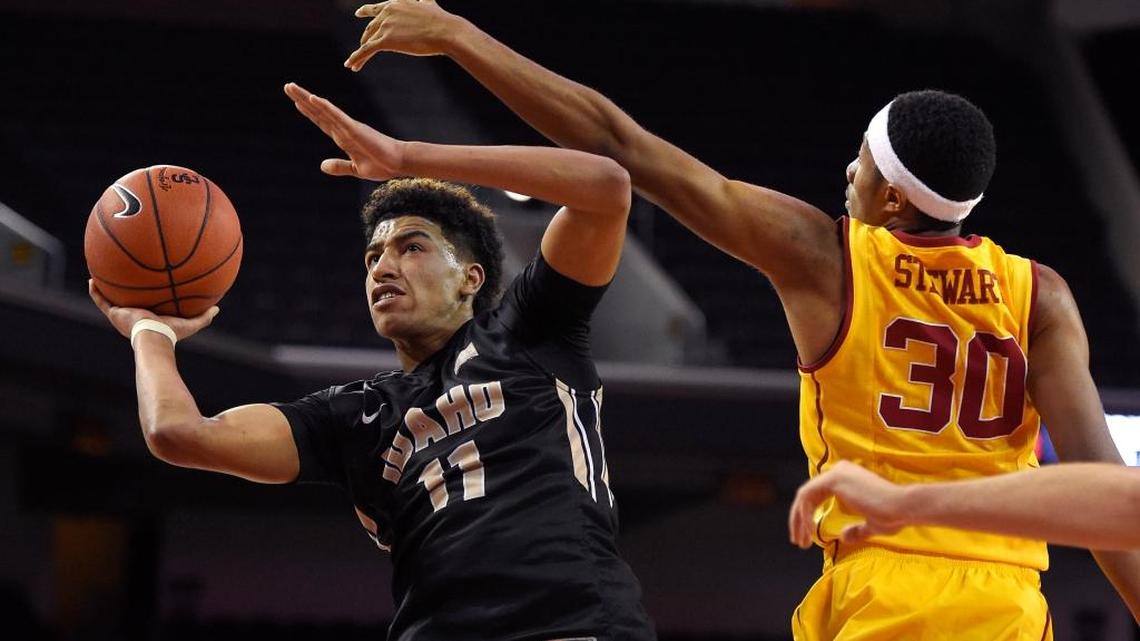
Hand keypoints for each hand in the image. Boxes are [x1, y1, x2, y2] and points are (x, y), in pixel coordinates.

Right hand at [89, 280, 219, 342]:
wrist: (155, 336)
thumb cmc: (172, 332)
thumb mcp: (190, 322)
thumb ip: (204, 316)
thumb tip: (217, 308)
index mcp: (148, 318)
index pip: (145, 305)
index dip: (143, 297)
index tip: (144, 285)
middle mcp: (133, 316)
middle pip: (127, 301)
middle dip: (124, 291)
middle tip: (123, 276)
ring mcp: (122, 315)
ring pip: (110, 299)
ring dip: (105, 288)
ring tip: (100, 273)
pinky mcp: (114, 313)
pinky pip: (100, 301)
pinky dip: (95, 291)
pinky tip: (91, 279)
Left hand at [284, 82, 405, 179]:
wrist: (398, 163)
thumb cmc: (381, 165)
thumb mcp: (355, 169)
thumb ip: (339, 166)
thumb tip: (321, 166)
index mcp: (343, 137)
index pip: (322, 121)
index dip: (309, 111)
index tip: (297, 101)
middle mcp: (343, 128)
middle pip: (318, 111)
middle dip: (302, 99)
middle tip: (287, 86)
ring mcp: (348, 127)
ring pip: (323, 109)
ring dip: (306, 98)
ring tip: (291, 87)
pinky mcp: (354, 129)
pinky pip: (336, 116)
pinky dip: (325, 107)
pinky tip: (313, 99)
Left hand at [346, 0, 462, 70]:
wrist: (444, 31)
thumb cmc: (441, 20)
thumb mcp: (429, 3)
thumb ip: (424, 1)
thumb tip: (427, 0)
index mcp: (396, 3)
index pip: (377, 9)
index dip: (366, 11)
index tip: (358, 13)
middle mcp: (387, 12)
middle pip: (371, 28)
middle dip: (365, 39)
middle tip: (361, 48)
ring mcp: (386, 25)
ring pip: (367, 41)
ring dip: (360, 53)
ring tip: (354, 63)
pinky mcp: (386, 40)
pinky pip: (366, 50)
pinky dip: (357, 57)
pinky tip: (351, 65)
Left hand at [788, 460, 910, 548]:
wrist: (903, 508)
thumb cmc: (893, 516)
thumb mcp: (872, 526)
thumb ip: (857, 529)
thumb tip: (844, 536)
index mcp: (847, 478)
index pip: (817, 495)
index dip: (807, 516)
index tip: (806, 537)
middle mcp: (839, 470)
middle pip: (808, 495)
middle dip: (799, 519)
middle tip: (798, 542)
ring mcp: (836, 472)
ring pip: (804, 496)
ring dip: (798, 520)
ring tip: (800, 541)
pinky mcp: (834, 478)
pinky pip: (808, 496)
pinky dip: (804, 515)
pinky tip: (810, 532)